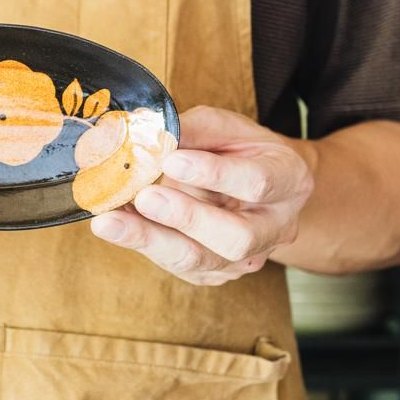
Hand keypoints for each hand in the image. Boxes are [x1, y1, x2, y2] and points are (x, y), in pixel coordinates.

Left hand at [89, 105, 313, 284]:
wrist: (250, 182)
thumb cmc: (236, 149)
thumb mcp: (223, 127)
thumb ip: (193, 131)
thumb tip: (148, 134)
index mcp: (288, 180)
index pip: (256, 182)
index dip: (214, 173)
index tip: (172, 158)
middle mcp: (275, 227)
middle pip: (236, 238)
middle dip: (187, 219)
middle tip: (144, 198)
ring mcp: (245, 258)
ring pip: (201, 261)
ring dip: (151, 240)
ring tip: (110, 221)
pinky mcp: (213, 272)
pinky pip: (176, 265)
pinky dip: (142, 244)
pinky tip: (114, 226)